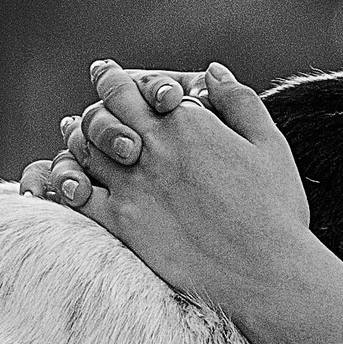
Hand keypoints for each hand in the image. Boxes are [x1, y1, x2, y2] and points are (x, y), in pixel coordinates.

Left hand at [18, 60, 313, 315]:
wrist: (267, 273)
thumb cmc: (276, 211)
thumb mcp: (270, 146)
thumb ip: (239, 101)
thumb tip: (213, 70)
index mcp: (186, 123)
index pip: (133, 89)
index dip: (113, 78)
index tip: (104, 73)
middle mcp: (153, 148)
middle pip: (104, 113)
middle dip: (95, 104)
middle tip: (92, 102)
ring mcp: (133, 186)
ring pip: (85, 149)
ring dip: (77, 139)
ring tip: (73, 134)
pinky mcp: (123, 224)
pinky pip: (77, 196)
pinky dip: (65, 183)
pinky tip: (65, 180)